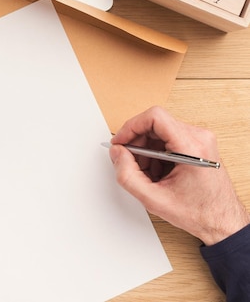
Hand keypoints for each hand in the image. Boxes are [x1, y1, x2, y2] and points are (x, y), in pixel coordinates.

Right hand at [109, 106, 248, 245]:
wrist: (221, 222)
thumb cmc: (199, 213)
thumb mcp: (153, 199)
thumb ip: (127, 174)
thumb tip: (117, 153)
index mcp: (192, 147)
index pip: (155, 117)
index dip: (131, 127)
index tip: (120, 141)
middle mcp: (199, 137)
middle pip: (155, 124)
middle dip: (137, 143)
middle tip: (130, 162)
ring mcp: (200, 140)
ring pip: (159, 132)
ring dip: (145, 151)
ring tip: (147, 173)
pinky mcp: (197, 145)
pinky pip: (167, 139)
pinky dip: (155, 154)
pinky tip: (157, 173)